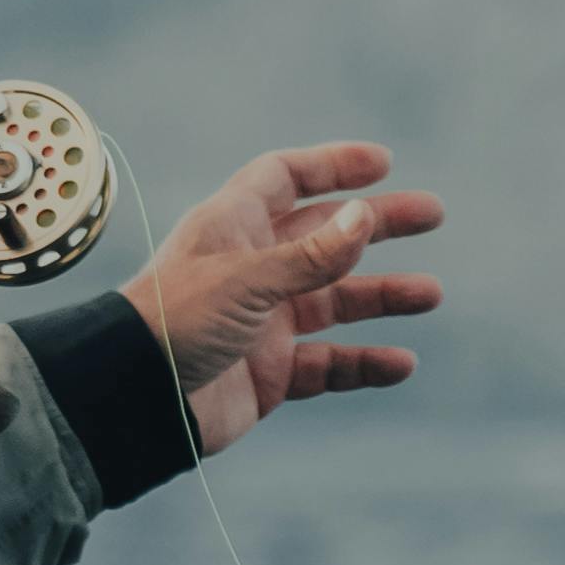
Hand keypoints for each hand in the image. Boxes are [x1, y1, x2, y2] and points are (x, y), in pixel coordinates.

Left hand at [119, 142, 445, 457]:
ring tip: (429, 294)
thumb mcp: (246, 279)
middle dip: (375, 224)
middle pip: (323, 235)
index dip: (331, 166)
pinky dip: (364, 363)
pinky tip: (400, 362)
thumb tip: (363, 217)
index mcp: (232, 228)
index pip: (285, 179)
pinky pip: (328, 364)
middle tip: (431, 215)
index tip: (383, 164)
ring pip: (333, 301)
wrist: (134, 399)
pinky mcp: (268, 372)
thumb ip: (310, 255)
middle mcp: (250, 268)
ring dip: (381, 295)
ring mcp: (261, 322)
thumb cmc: (174, 323)